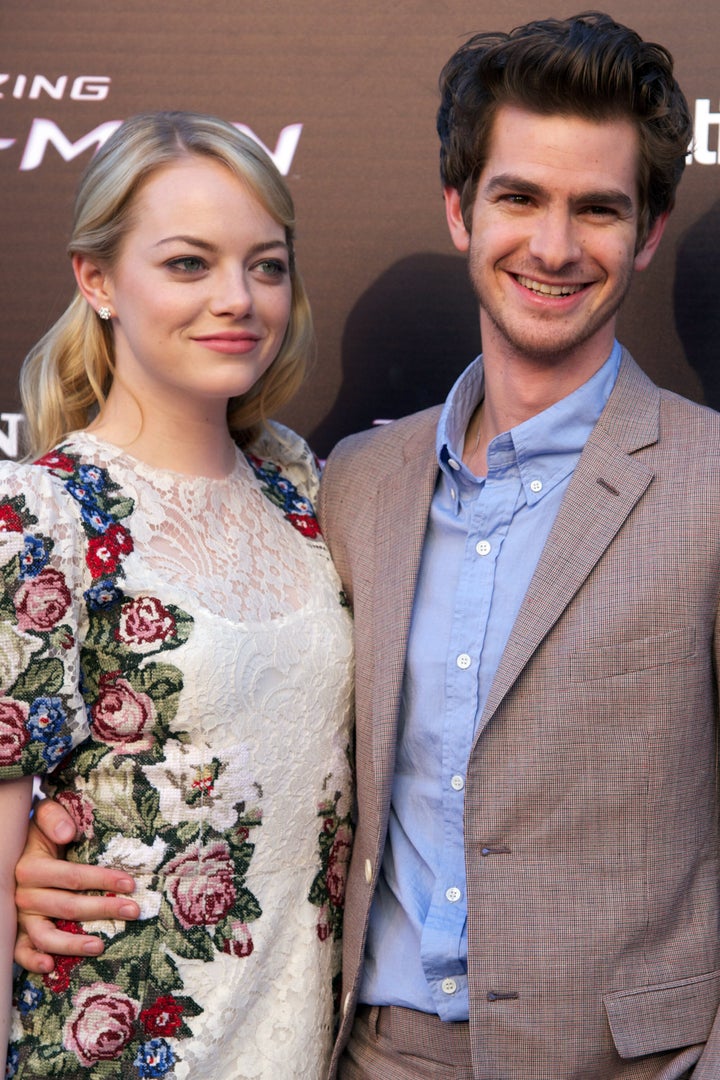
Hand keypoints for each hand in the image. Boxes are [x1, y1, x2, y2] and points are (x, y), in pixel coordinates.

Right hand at [14, 798, 139, 972]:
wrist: (17, 849)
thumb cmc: (39, 833)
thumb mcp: (45, 816)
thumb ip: (54, 817)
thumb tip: (67, 832)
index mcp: (31, 867)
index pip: (73, 877)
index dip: (102, 880)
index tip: (130, 883)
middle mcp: (24, 894)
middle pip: (67, 906)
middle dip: (103, 909)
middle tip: (133, 910)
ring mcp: (21, 915)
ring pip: (45, 935)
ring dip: (73, 943)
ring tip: (100, 946)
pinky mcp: (19, 930)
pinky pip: (20, 951)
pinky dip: (32, 962)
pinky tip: (51, 967)